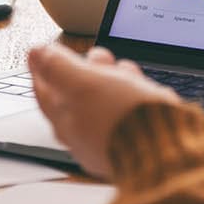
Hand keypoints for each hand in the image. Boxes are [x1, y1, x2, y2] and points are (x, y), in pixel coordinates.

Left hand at [28, 44, 179, 177]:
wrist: (167, 151)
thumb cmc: (122, 120)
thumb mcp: (85, 83)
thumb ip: (58, 67)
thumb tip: (36, 53)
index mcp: (64, 121)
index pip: (43, 91)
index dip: (42, 67)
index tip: (39, 52)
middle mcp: (83, 135)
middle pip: (76, 95)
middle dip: (87, 69)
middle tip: (96, 56)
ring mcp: (108, 139)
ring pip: (104, 101)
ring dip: (113, 79)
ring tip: (124, 68)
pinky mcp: (133, 140)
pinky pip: (126, 111)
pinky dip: (131, 94)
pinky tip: (141, 86)